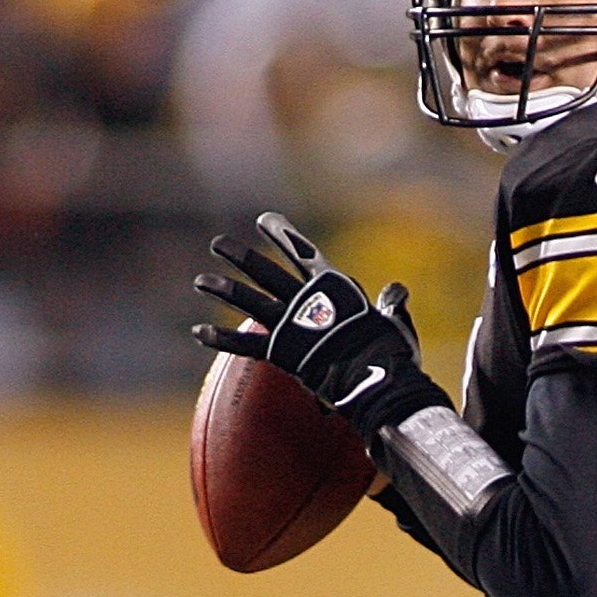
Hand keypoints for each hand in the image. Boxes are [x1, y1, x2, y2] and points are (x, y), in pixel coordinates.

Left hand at [193, 213, 445, 438]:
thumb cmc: (391, 352)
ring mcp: (290, 323)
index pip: (303, 253)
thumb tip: (397, 289)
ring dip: (224, 289)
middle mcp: (306, 299)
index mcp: (333, 288)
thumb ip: (392, 304)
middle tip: (218, 244)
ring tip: (201, 280)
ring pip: (250, 299)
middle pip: (266, 271)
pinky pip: (244, 344)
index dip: (283, 235)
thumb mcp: (396, 323)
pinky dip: (221, 338)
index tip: (264, 220)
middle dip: (240, 256)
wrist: (375, 376)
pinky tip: (199, 330)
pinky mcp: (280, 350)